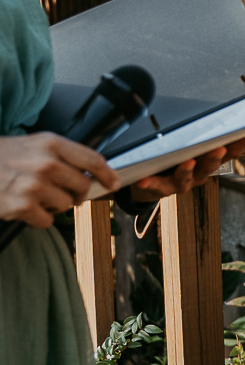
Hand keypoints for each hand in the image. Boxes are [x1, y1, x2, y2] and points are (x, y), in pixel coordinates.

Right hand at [0, 132, 117, 228]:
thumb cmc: (4, 156)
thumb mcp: (35, 144)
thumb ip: (63, 155)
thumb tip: (92, 173)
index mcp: (52, 144)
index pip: (93, 160)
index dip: (107, 174)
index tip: (114, 183)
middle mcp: (46, 164)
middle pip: (83, 186)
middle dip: (77, 193)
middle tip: (65, 193)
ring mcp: (34, 186)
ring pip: (66, 205)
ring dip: (55, 205)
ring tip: (36, 196)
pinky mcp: (22, 207)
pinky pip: (47, 220)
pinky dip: (39, 218)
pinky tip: (27, 207)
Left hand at [130, 133, 244, 200]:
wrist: (149, 182)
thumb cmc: (174, 156)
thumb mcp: (190, 141)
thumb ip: (200, 129)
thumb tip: (216, 103)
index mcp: (209, 160)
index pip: (230, 152)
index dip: (243, 144)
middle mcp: (199, 173)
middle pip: (210, 166)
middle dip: (215, 157)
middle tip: (220, 148)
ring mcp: (182, 183)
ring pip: (186, 178)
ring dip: (187, 170)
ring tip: (187, 162)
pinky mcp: (161, 189)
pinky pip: (156, 186)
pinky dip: (151, 182)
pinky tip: (143, 179)